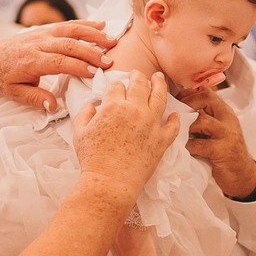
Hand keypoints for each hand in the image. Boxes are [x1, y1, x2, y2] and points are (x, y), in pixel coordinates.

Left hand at [0, 20, 116, 108]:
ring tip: (112, 40)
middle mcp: (38, 43)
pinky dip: (85, 24)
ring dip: (93, 35)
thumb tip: (53, 107)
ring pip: (71, 30)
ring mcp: (42, 33)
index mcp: (31, 60)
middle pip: (69, 45)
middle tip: (109, 61)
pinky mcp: (45, 29)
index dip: (78, 67)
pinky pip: (67, 24)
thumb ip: (35, 98)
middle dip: (91, 52)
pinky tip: (101, 25)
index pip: (59, 62)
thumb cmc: (2, 77)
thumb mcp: (14, 93)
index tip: (95, 74)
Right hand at [73, 70, 179, 196]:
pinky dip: (175, 119)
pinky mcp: (162, 140)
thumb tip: (91, 106)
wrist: (110, 182)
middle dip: (138, 76)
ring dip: (159, 84)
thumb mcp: (80, 133)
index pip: (117, 86)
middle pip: (139, 84)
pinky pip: (173, 125)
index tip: (116, 88)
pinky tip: (174, 114)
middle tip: (138, 74)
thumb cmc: (92, 159)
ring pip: (160, 96)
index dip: (115, 86)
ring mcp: (151, 124)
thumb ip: (84, 115)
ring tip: (159, 78)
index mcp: (114, 106)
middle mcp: (135, 110)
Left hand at [179, 89, 255, 198]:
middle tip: (174, 114)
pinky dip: (188, 145)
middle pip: (206, 99)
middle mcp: (227, 119)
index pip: (206, 92)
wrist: (242, 174)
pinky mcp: (223, 151)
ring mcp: (226, 134)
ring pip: (203, 120)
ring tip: (177, 131)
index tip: (175, 100)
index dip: (188, 93)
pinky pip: (201, 144)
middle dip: (186, 104)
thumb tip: (178, 109)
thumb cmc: (225, 152)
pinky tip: (183, 148)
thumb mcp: (217, 130)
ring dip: (186, 125)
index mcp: (224, 112)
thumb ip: (203, 119)